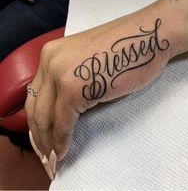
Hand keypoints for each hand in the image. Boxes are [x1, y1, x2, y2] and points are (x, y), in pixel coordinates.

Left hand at [25, 16, 170, 178]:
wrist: (148, 35)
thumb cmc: (126, 47)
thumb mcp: (88, 61)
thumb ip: (74, 80)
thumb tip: (70, 108)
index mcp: (52, 53)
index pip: (36, 94)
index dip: (37, 119)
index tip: (42, 135)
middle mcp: (50, 61)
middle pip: (35, 108)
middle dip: (38, 135)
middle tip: (45, 152)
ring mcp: (60, 74)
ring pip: (45, 118)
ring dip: (48, 141)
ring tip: (53, 157)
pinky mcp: (75, 90)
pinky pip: (63, 123)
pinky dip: (61, 140)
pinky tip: (63, 152)